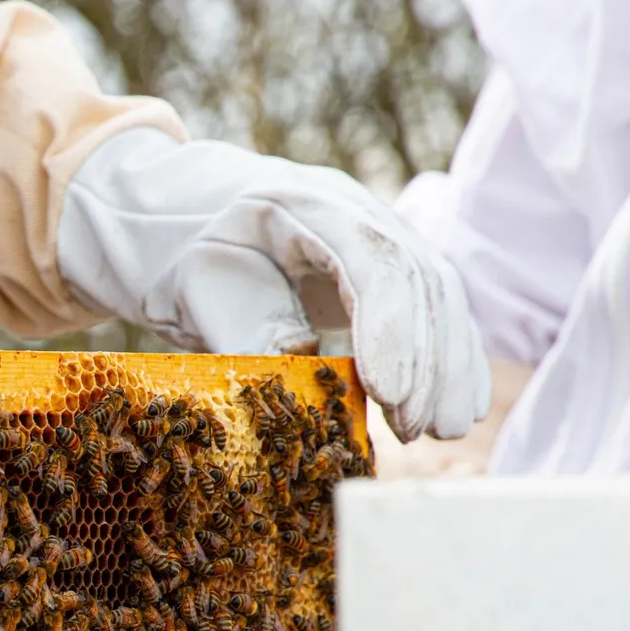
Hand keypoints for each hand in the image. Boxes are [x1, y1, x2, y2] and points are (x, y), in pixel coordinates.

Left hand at [58, 128, 490, 440]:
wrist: (171, 219)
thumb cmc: (178, 253)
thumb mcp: (195, 290)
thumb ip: (245, 331)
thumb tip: (296, 383)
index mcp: (299, 202)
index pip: (370, 258)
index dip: (390, 327)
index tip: (388, 394)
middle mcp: (352, 207)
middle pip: (417, 276)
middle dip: (426, 358)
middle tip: (415, 428)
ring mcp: (375, 231)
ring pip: (437, 292)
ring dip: (446, 365)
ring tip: (440, 429)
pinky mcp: (383, 265)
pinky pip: (432, 306)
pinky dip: (450, 358)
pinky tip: (458, 406)